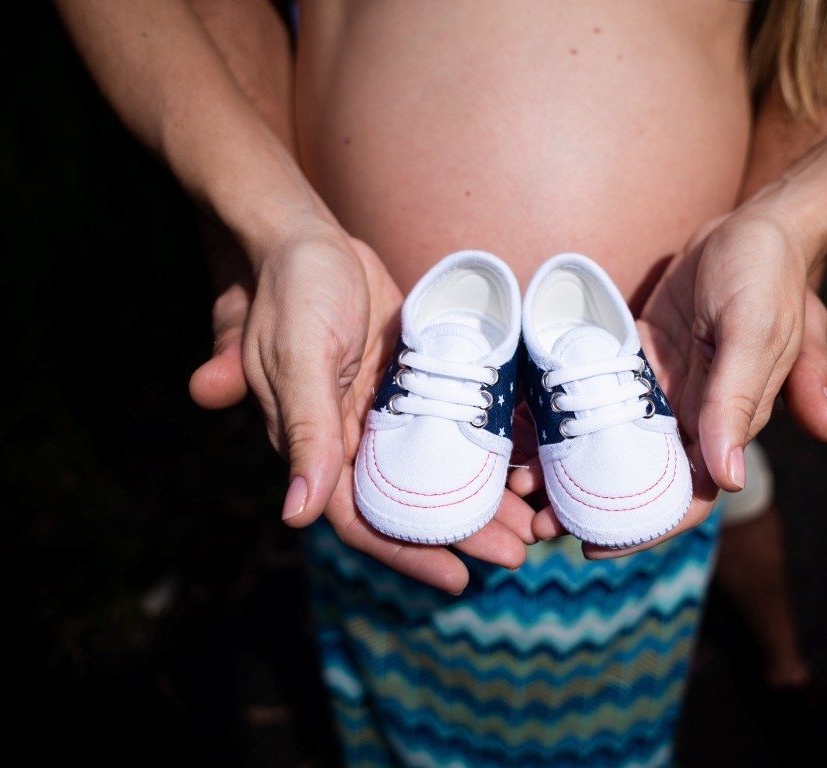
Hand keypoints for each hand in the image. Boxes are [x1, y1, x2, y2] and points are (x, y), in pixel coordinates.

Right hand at [189, 227, 534, 593]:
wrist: (308, 238)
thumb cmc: (293, 292)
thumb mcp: (299, 358)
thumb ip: (305, 433)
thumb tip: (296, 518)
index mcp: (318, 445)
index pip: (363, 519)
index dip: (407, 553)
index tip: (458, 580)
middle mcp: (351, 438)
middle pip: (410, 501)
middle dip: (462, 531)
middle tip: (519, 553)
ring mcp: (384, 411)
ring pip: (436, 469)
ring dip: (480, 493)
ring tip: (533, 517)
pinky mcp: (409, 381)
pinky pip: (450, 422)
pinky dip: (481, 441)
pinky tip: (522, 455)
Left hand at [533, 212, 826, 558]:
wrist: (757, 225)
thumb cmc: (767, 277)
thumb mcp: (754, 335)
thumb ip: (736, 403)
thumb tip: (726, 479)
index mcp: (726, 424)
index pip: (686, 495)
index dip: (643, 527)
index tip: (591, 547)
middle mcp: (692, 416)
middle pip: (639, 476)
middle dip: (590, 502)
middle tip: (533, 521)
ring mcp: (662, 387)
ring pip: (612, 439)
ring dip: (570, 462)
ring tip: (518, 480)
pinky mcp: (638, 356)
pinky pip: (599, 390)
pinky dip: (567, 408)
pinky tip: (526, 420)